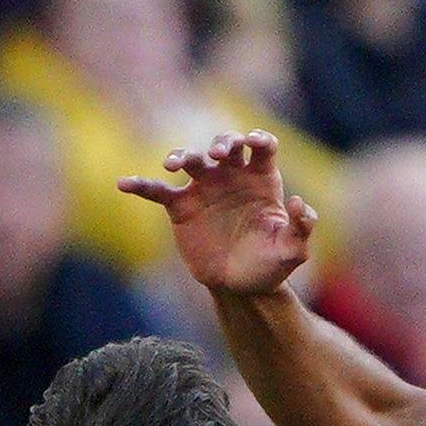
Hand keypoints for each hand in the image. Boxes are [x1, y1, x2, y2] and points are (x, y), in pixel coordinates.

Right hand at [119, 133, 320, 299]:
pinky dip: (140, 185)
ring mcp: (204, 188)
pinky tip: (123, 184)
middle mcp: (231, 176)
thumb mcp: (293, 250)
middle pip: (225, 144)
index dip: (257, 138)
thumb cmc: (270, 264)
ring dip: (181, 154)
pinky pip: (157, 191)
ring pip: (189, 159)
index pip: (261, 146)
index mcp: (261, 178)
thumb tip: (298, 203)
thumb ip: (302, 226)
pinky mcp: (181, 207)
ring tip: (173, 164)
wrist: (241, 287)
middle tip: (218, 153)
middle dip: (221, 142)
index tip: (251, 143)